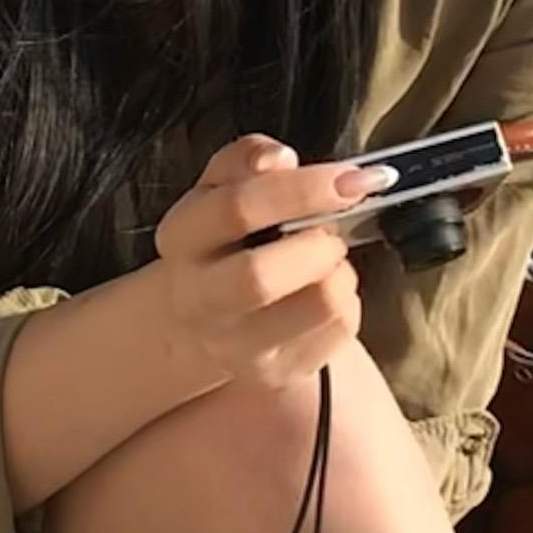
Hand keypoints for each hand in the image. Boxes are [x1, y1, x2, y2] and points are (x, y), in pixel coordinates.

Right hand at [153, 136, 390, 391]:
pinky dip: (350, 302)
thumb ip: (247, 159)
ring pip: (317, 306)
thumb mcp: (222, 185)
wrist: (206, 315)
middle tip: (332, 232)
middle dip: (317, 245)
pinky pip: (340, 332)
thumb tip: (279, 159)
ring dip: (341, 272)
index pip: (237, 209)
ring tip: (328, 261)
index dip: (302, 189)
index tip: (350, 179)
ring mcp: (236, 345)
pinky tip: (325, 291)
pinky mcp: (276, 373)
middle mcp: (199, 299)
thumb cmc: (226, 238)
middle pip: (259, 278)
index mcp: (182, 238)